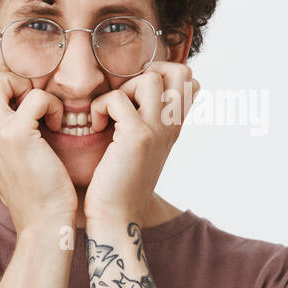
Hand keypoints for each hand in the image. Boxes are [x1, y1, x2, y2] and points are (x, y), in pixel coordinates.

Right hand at [0, 63, 75, 234]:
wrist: (43, 221)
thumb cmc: (34, 191)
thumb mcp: (7, 158)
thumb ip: (2, 134)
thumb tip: (13, 112)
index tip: (12, 99)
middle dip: (1, 75)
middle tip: (23, 98)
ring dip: (23, 84)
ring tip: (37, 109)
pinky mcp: (17, 136)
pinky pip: (36, 96)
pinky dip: (53, 106)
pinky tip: (57, 126)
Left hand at [83, 61, 200, 224]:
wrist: (115, 217)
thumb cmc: (117, 183)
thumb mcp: (140, 149)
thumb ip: (144, 123)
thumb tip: (130, 100)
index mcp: (174, 128)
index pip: (191, 81)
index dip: (164, 76)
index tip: (136, 97)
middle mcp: (171, 126)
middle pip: (180, 70)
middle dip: (147, 72)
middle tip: (124, 98)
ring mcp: (157, 130)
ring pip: (151, 78)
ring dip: (122, 88)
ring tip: (109, 114)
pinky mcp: (136, 137)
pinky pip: (118, 98)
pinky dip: (100, 107)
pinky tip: (96, 127)